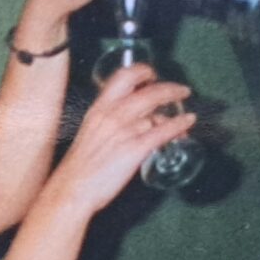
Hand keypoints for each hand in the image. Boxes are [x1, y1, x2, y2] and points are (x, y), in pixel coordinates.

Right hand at [41, 60, 194, 219]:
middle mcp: (113, 114)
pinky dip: (179, 124)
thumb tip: (132, 120)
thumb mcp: (91, 133)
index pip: (124, 77)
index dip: (142, 71)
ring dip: (176, 111)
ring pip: (158, 111)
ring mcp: (125, 131)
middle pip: (148, 91)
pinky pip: (163, 131)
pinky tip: (188, 122)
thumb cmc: (80, 166)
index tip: (152, 75)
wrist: (72, 188)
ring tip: (185, 116)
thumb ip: (109, 122)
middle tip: (181, 90)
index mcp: (99, 108)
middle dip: (170, 89)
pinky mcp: (135, 148)